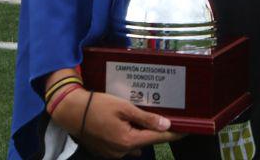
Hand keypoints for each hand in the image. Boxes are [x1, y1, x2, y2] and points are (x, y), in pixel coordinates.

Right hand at [53, 90, 182, 158]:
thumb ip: (146, 118)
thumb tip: (165, 125)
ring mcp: (113, 154)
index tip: (187, 129)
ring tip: (144, 118)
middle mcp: (122, 152)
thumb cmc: (98, 106)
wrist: (71, 111)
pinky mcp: (106, 152)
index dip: (174, 133)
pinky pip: (124, 146)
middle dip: (156, 130)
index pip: (158, 138)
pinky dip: (130, 137)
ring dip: (141, 133)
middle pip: (147, 141)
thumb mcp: (124, 107)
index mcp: (129, 141)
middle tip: (166, 117)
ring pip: (136, 144)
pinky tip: (128, 125)